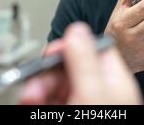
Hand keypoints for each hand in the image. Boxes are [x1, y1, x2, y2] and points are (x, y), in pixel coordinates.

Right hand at [18, 22, 141, 104]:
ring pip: (53, 84)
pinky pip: (48, 98)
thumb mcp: (94, 92)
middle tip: (34, 84)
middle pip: (66, 66)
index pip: (91, 47)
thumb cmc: (106, 123)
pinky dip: (36, 98)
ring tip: (30, 98)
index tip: (52, 51)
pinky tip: (30, 101)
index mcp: (112, 77)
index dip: (69, 45)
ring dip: (37, 87)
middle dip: (45, 73)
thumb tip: (77, 28)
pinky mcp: (68, 107)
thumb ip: (85, 59)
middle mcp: (97, 88)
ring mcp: (82, 100)